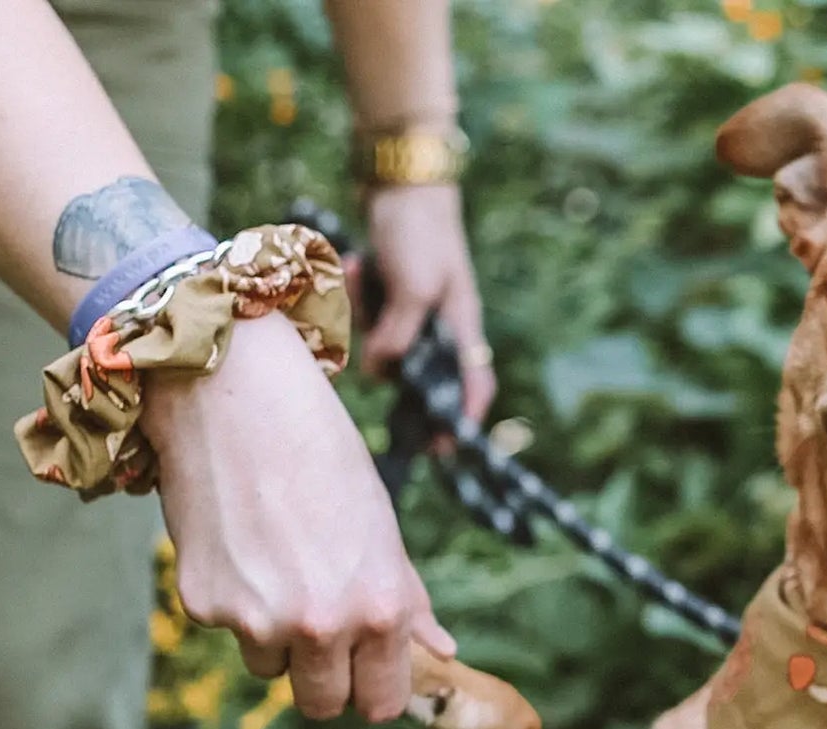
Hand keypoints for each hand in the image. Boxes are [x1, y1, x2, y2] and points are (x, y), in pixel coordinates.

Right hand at [144, 311, 454, 721]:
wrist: (237, 396)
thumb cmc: (324, 455)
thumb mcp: (382, 527)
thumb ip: (408, 599)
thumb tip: (443, 650)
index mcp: (380, 609)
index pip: (381, 704)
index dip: (372, 690)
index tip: (364, 672)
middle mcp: (322, 625)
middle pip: (323, 705)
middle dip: (323, 679)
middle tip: (318, 630)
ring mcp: (258, 620)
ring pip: (270, 668)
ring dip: (275, 638)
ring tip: (277, 565)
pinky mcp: (204, 605)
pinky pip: (227, 630)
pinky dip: (233, 601)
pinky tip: (240, 543)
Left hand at [360, 183, 494, 421]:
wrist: (400, 180)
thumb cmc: (420, 233)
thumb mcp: (415, 290)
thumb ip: (399, 337)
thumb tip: (381, 374)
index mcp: (461, 327)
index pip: (472, 386)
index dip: (463, 420)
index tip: (446, 450)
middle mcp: (439, 324)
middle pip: (419, 372)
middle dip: (393, 370)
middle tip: (374, 382)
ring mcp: (412, 308)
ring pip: (383, 342)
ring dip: (363, 317)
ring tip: (360, 273)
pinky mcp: (387, 292)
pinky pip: (365, 314)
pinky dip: (354, 295)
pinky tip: (354, 264)